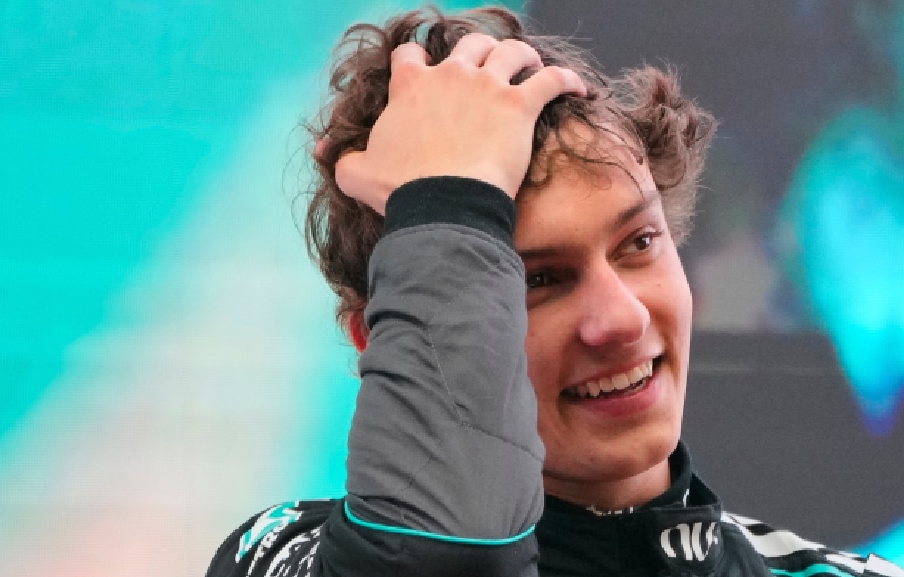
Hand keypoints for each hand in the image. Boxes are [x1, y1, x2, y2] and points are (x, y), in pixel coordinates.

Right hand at [334, 35, 586, 211]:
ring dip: (522, 55)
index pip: (411, 58)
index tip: (426, 72)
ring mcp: (488, 87)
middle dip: (478, 51)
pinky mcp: (520, 106)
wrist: (442, 203)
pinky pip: (551, 80)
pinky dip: (568, 80)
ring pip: (510, 51)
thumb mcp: (358, 174)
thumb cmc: (401, 191)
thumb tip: (324, 155)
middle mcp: (450, 76)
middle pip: (468, 45)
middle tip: (489, 66)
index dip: (419, 63)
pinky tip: (579, 88)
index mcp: (411, 87)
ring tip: (530, 65)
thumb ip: (343, 159)